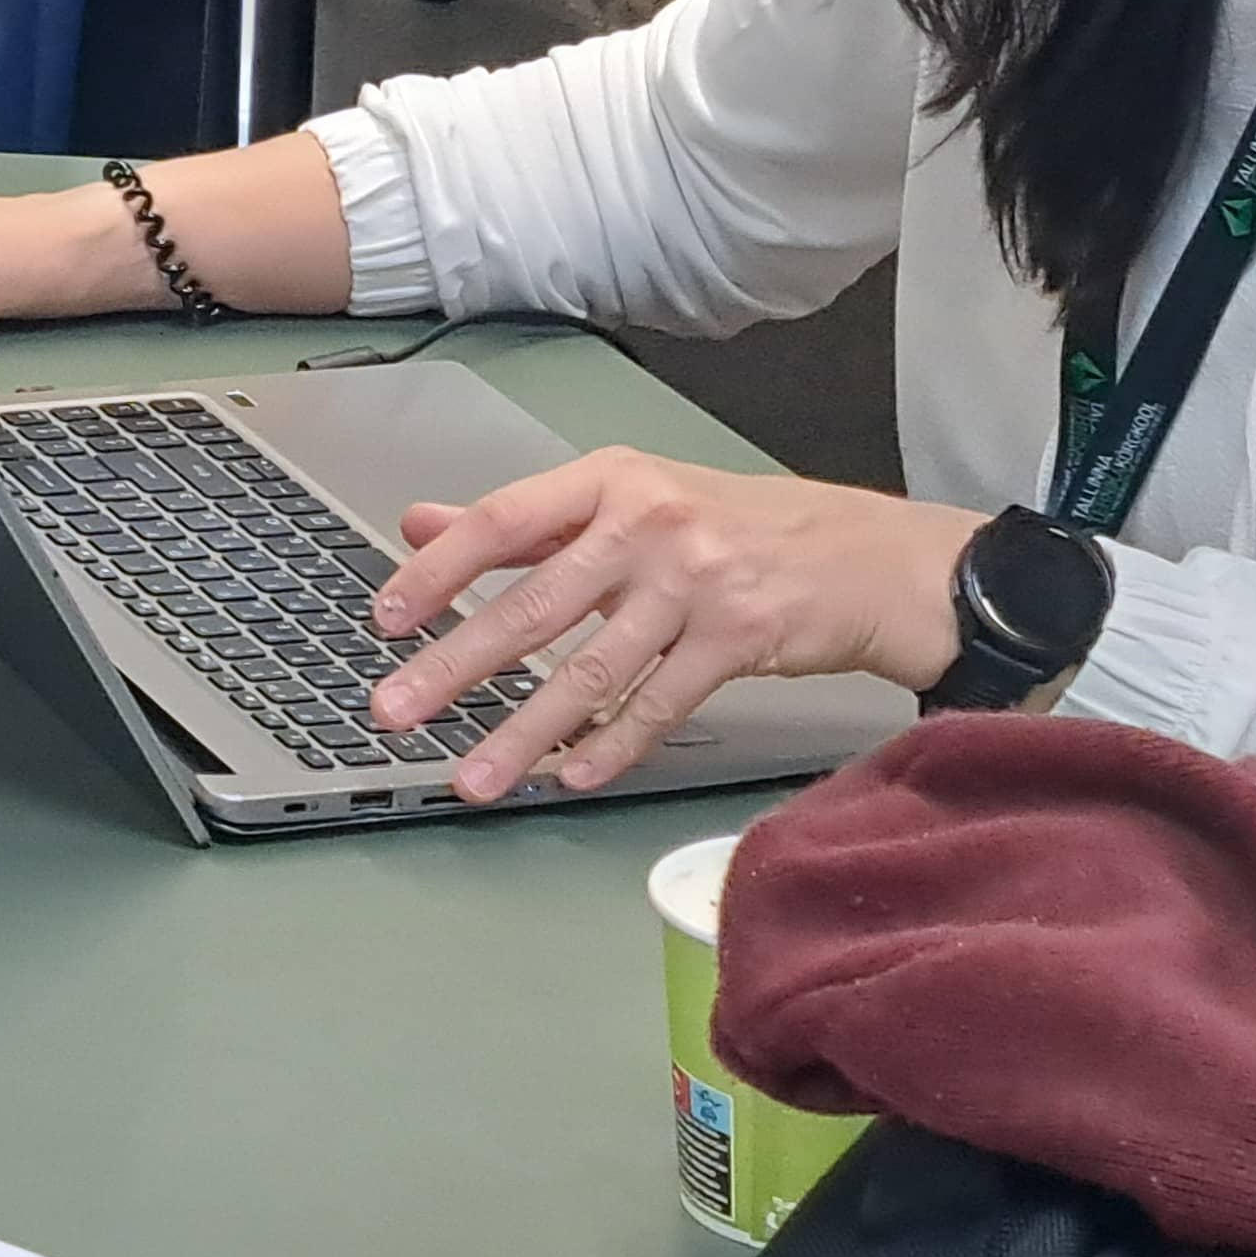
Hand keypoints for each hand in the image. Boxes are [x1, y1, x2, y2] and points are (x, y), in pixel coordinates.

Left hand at [361, 453, 980, 801]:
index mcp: (611, 479)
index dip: (437, 570)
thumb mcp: (630, 500)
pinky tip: (571, 775)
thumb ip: (528, 523)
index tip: (386, 617)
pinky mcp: (740, 638)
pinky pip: (658, 704)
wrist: (868, 556)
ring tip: (471, 777)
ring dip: (523, 732)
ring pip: (590, 669)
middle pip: (534, 605)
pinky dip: (611, 746)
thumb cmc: (738, 528)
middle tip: (396, 711)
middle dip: (455, 667)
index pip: (504, 522)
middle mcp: (649, 524)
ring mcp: (696, 582)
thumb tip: (422, 525)